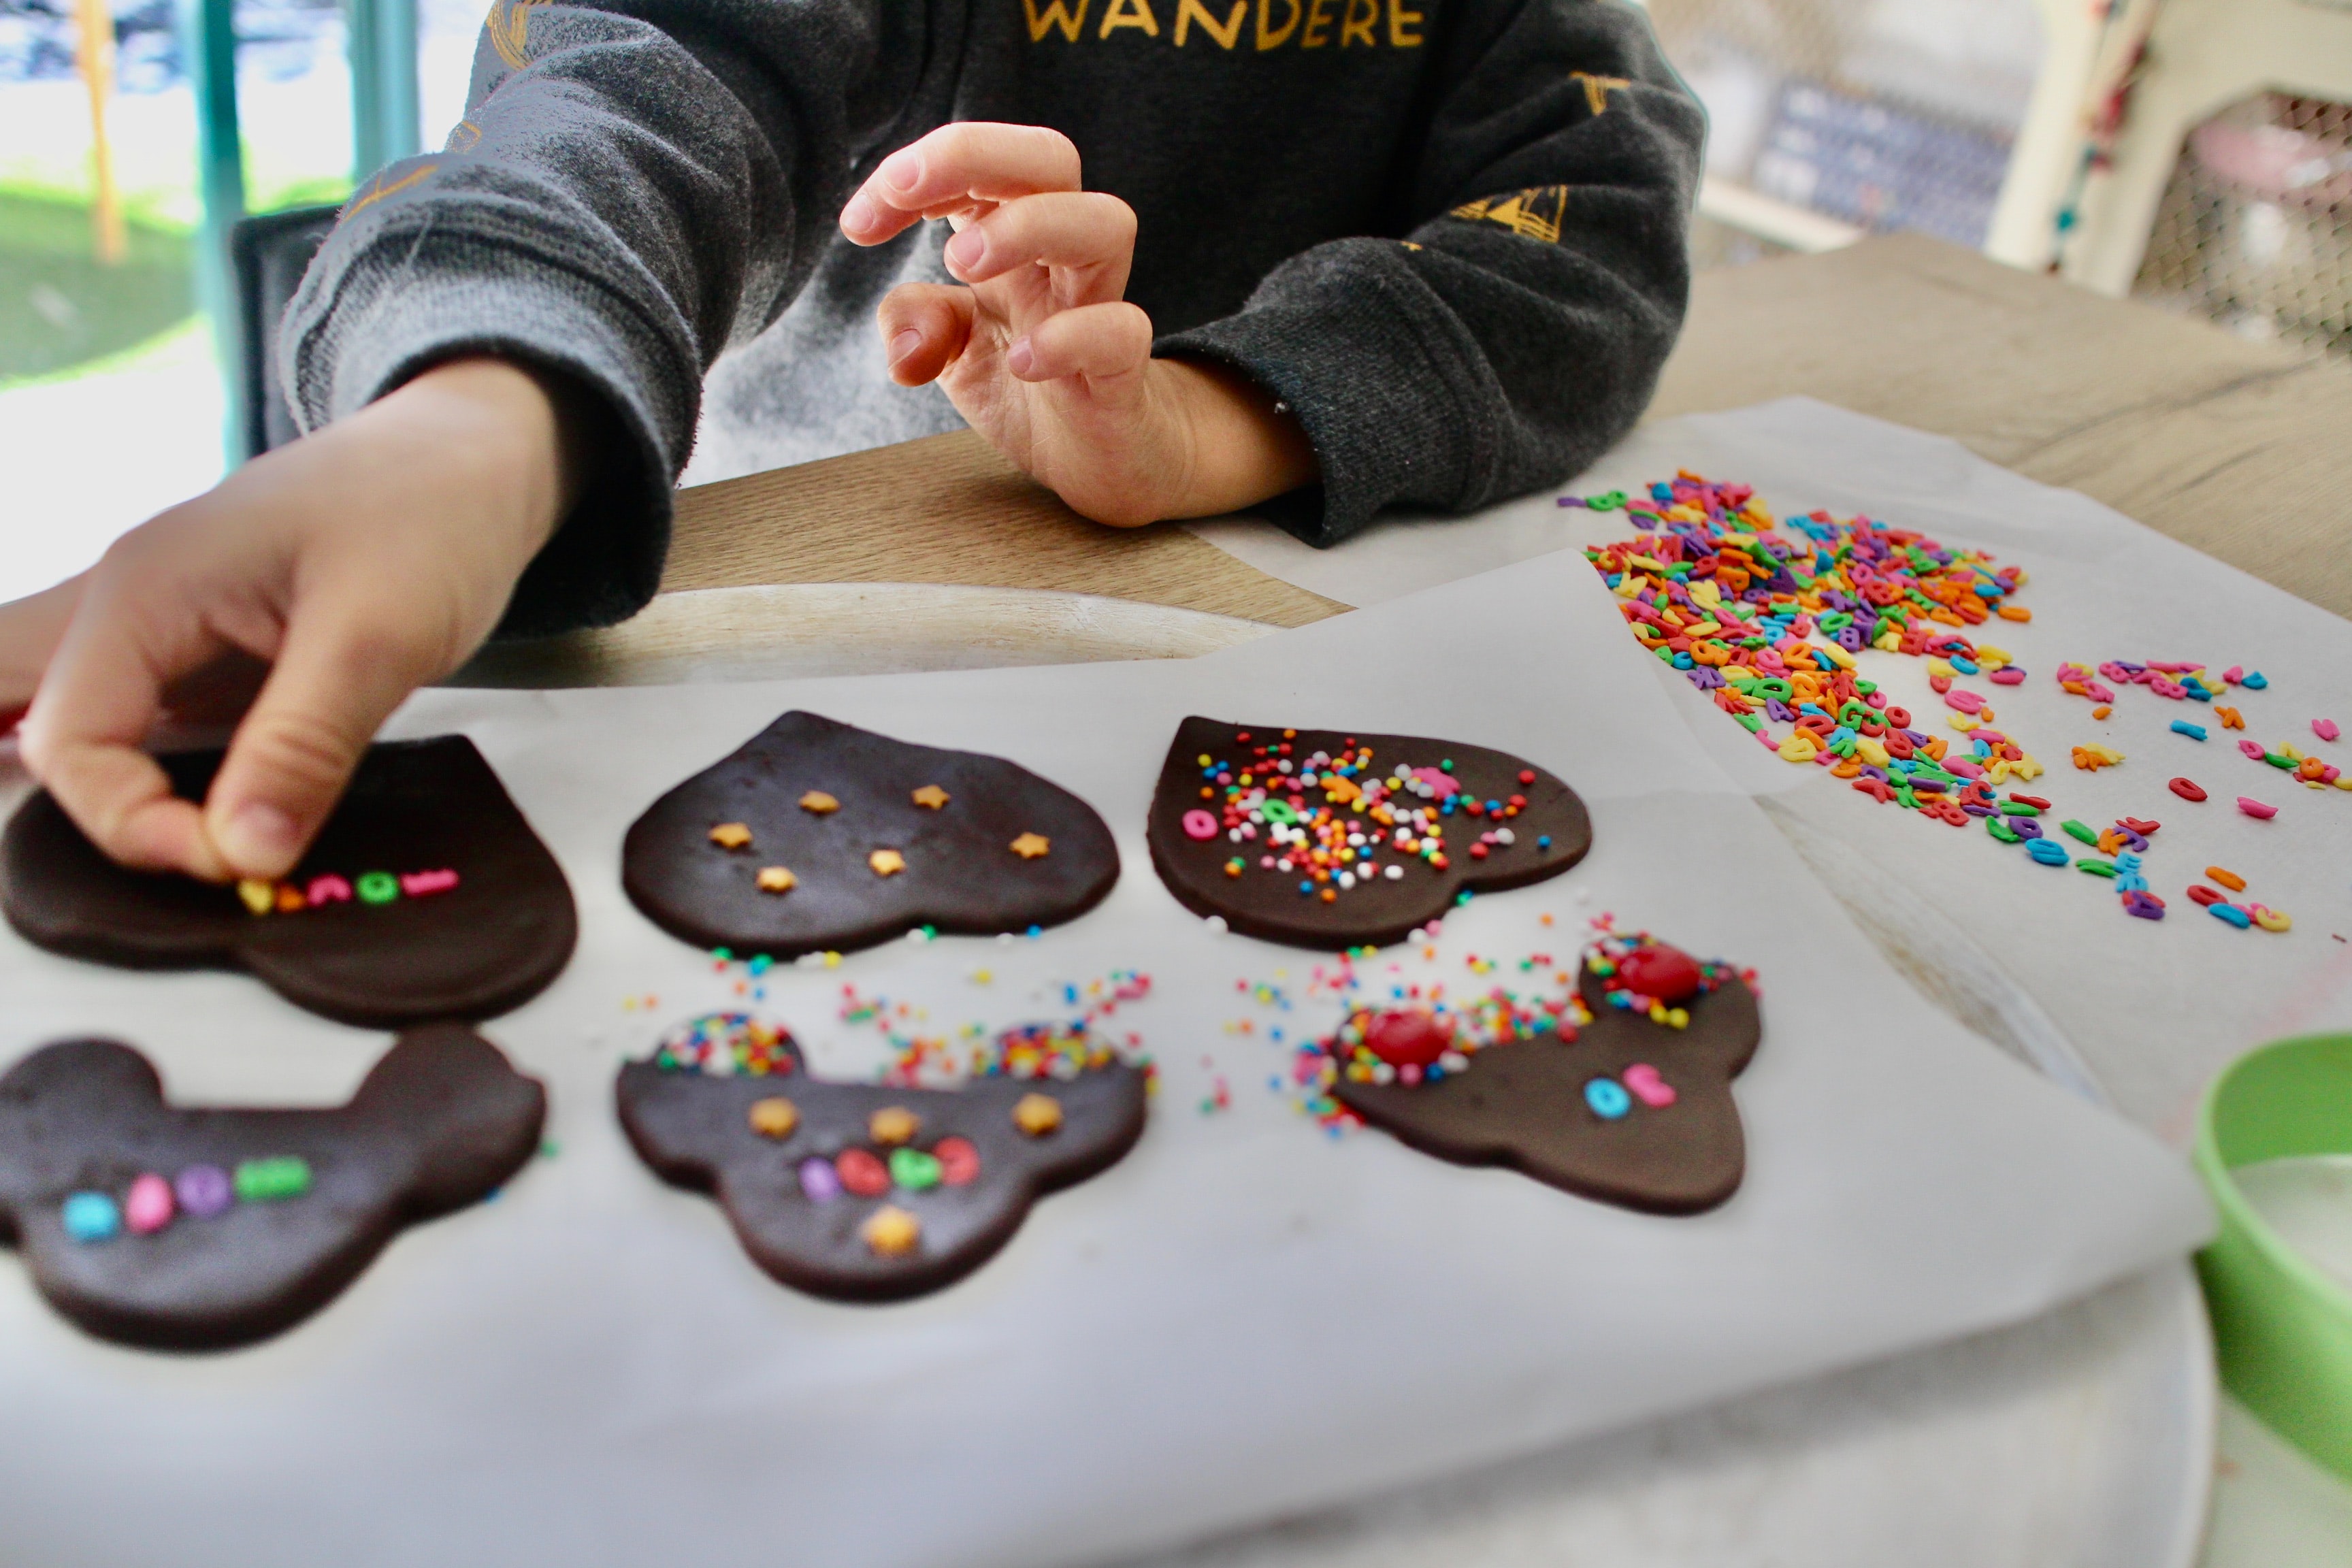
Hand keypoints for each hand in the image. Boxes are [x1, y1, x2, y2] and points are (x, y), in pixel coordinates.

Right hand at [4, 357, 584, 882]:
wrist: (478, 454)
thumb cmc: (432, 515)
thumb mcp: (380, 636)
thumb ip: (303, 746)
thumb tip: (244, 853)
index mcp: (145, 588)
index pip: (72, 741)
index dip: (134, 822)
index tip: (238, 860)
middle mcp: (129, 602)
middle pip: (40, 722)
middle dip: (88, 806)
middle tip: (187, 862)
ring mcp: (162, 623)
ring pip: (78, 717)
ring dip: (109, 790)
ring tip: (176, 844)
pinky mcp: (205, 647)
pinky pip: (139, 716)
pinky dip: (150, 770)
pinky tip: (188, 809)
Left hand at [839, 122, 1316, 526]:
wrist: (1099, 455)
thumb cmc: (1027, 380)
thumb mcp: (950, 345)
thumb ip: (913, 321)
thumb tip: (905, 345)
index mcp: (1013, 234)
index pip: (977, 165)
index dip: (914, 170)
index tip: (858, 224)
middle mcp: (1060, 258)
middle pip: (1050, 157)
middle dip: (972, 154)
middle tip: (905, 193)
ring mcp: (1098, 308)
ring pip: (1105, 225)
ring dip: (1026, 225)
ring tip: (961, 263)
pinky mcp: (1122, 373)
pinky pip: (1120, 332)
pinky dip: (1069, 338)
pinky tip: (1021, 362)